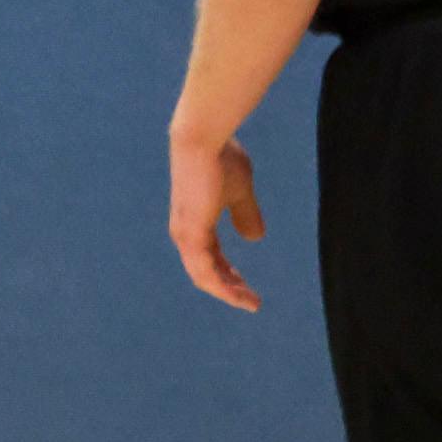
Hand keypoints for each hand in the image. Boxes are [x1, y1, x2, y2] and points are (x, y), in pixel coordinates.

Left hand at [170, 133, 264, 311]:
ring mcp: (186, 234)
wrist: (204, 139)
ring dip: (227, 292)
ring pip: (204, 277)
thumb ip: (245, 214)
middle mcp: (186, 233)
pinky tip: (238, 294)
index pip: (209, 259)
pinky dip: (221, 286)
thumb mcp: (240, 191)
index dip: (228, 275)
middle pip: (205, 273)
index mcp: (195, 223)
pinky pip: (204, 271)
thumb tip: (255, 238)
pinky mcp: (191, 233)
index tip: (247, 287)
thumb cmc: (221, 159)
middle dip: (229, 288)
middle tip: (250, 301)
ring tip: (249, 302)